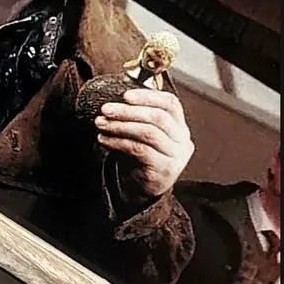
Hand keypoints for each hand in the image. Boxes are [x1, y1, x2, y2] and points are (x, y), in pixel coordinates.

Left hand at [95, 88, 193, 202]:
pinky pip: (139, 150)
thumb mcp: (143, 134)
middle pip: (158, 117)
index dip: (148, 96)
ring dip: (121, 125)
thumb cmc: (142, 157)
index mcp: (180, 126)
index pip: (170, 103)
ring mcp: (175, 156)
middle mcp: (182, 140)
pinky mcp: (164, 170)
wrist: (143, 188)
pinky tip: (104, 139)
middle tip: (106, 109)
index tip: (125, 95)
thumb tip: (115, 101)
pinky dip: (118, 142)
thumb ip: (138, 117)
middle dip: (128, 111)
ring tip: (102, 124)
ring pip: (148, 133)